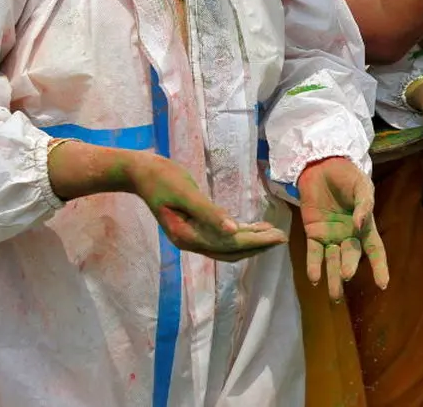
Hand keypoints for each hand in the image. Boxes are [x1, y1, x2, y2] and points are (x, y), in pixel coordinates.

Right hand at [128, 152, 287, 261]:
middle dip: (258, 245)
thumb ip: (208, 213)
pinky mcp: (193, 225)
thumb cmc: (161, 178)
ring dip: (251, 240)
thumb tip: (232, 230)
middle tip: (283, 238)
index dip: (256, 243)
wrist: (139, 172)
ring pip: (227, 245)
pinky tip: (254, 226)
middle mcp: (190, 241)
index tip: (278, 238)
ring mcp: (191, 235)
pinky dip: (239, 231)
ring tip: (274, 233)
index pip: (229, 246)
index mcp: (187, 236)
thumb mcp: (185, 193)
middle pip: (230, 250)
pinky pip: (221, 234)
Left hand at [298, 157, 388, 300]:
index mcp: (364, 226)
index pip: (375, 250)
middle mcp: (348, 235)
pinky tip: (315, 278)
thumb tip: (360, 224)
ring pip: (332, 260)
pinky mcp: (313, 232)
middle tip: (346, 276)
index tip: (383, 284)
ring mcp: (330, 235)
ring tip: (334, 294)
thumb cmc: (347, 176)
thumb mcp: (362, 186)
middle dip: (349, 267)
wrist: (321, 165)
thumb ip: (363, 204)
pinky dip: (314, 265)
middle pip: (351, 256)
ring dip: (332, 276)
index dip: (380, 267)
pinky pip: (314, 252)